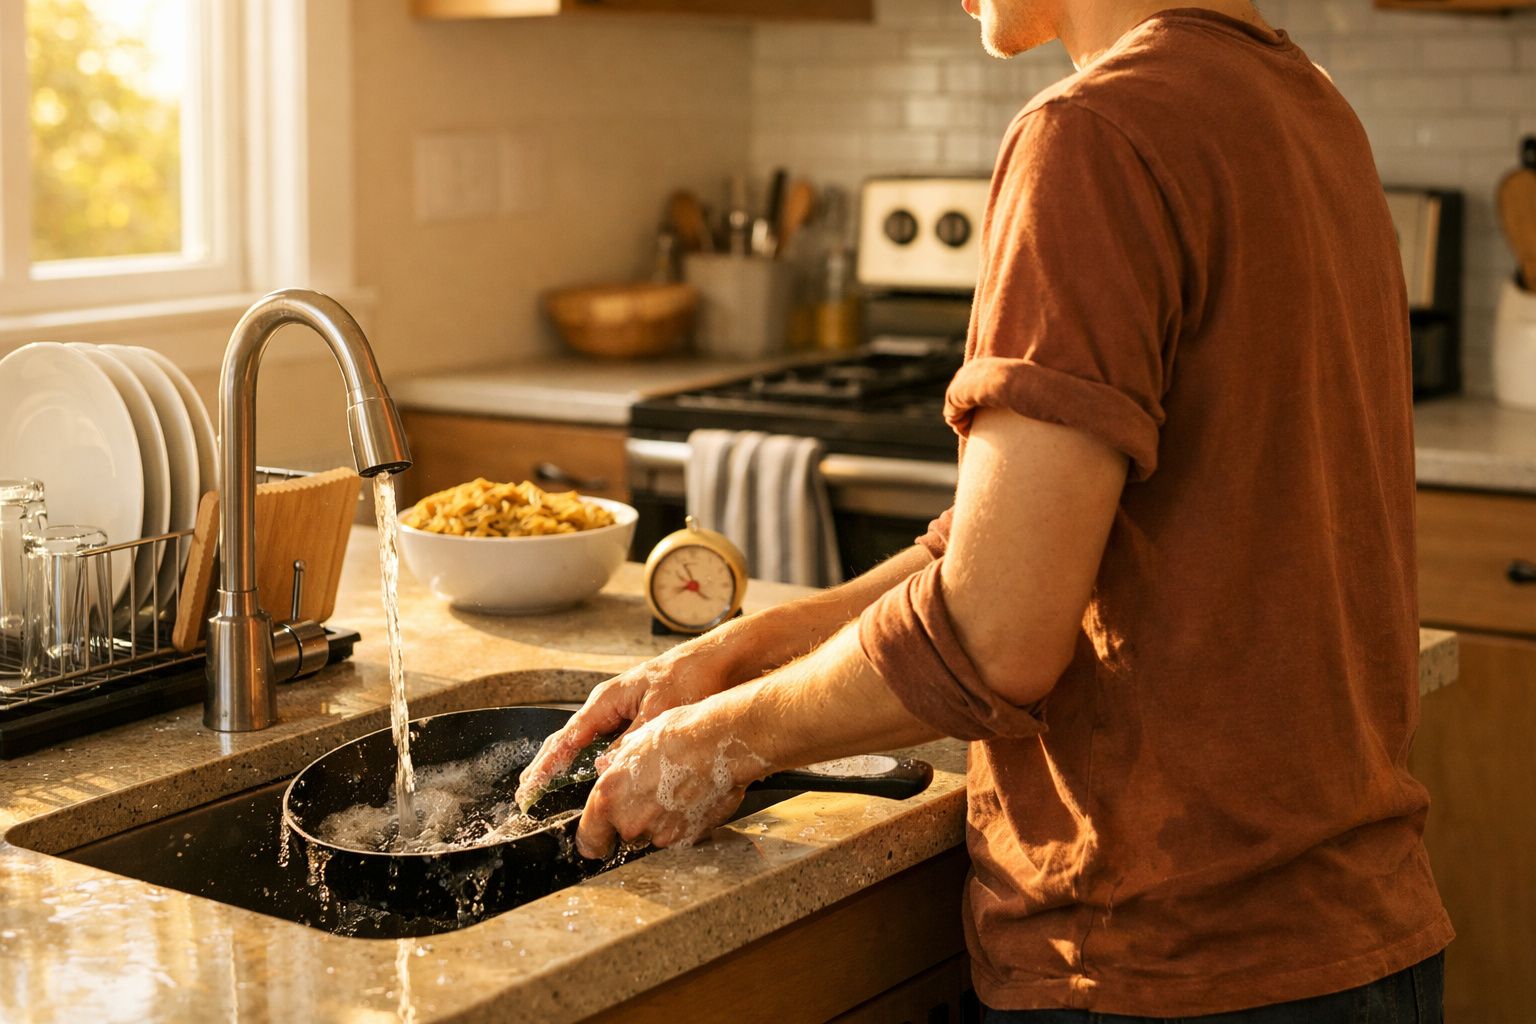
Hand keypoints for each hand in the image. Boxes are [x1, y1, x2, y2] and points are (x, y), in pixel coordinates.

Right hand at [514, 633, 748, 810]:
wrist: (719, 662)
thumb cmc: (690, 678)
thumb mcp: (660, 712)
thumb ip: (631, 742)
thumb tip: (604, 770)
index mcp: (607, 700)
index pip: (567, 738)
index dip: (546, 765)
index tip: (529, 787)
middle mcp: (609, 706)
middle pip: (569, 740)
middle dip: (547, 766)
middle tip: (527, 794)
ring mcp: (622, 713)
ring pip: (586, 744)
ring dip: (567, 765)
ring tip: (546, 789)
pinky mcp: (637, 721)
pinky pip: (608, 746)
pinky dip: (594, 763)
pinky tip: (594, 780)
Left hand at [573, 703, 767, 858]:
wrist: (721, 744)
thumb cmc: (680, 735)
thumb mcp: (634, 742)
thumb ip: (615, 767)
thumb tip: (609, 771)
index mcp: (609, 798)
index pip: (589, 838)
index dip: (593, 840)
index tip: (597, 840)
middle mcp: (631, 822)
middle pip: (624, 834)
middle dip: (634, 819)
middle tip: (652, 791)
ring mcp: (660, 834)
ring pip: (652, 835)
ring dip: (659, 821)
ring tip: (676, 789)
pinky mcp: (687, 839)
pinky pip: (677, 835)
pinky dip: (681, 822)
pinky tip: (690, 796)